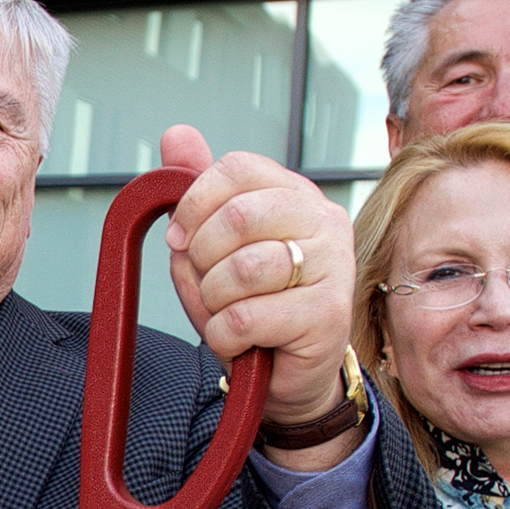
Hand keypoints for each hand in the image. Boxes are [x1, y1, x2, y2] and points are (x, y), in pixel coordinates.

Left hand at [156, 131, 355, 433]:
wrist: (290, 374)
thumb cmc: (252, 306)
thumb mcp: (214, 247)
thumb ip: (197, 192)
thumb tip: (176, 134)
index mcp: (295, 195)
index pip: (236, 168)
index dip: (194, 203)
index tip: (180, 238)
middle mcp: (324, 221)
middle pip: (237, 218)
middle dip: (201, 259)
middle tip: (208, 285)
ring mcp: (334, 267)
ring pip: (239, 272)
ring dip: (213, 302)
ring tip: (228, 314)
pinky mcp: (328, 315)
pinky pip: (244, 318)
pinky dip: (224, 337)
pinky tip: (240, 342)